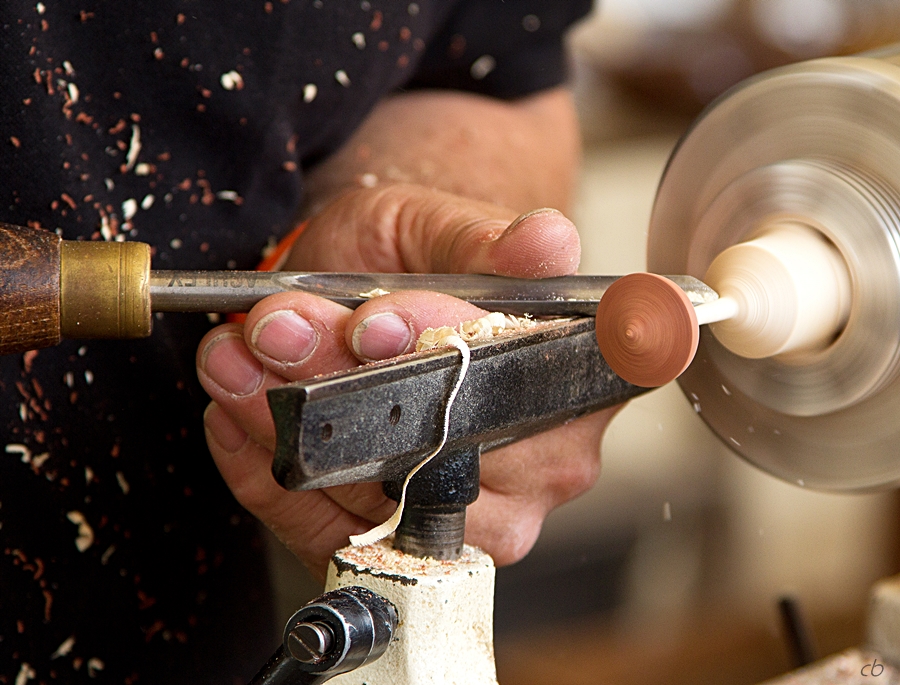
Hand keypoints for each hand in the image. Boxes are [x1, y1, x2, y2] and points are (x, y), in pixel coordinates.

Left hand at [196, 183, 618, 578]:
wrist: (374, 304)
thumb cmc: (415, 264)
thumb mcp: (436, 228)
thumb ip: (478, 239)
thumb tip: (546, 242)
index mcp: (574, 378)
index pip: (502, 382)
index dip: (429, 352)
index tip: (365, 321)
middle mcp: (546, 464)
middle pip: (434, 452)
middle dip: (336, 388)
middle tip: (273, 330)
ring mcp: (481, 519)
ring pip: (374, 499)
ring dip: (284, 430)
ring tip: (242, 362)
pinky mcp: (408, 547)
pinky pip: (330, 537)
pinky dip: (269, 480)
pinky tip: (243, 419)